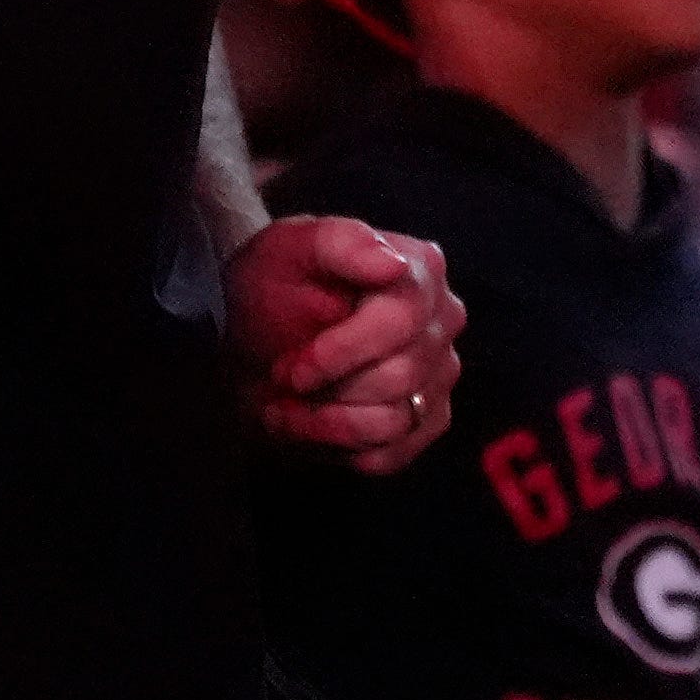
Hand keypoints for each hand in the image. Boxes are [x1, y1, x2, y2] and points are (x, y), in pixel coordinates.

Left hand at [226, 215, 465, 475]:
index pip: (401, 321)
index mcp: (421, 269)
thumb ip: (340, 244)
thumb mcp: (288, 249)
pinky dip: (336, 447)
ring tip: (285, 406)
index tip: (292, 367)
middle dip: (329, 387)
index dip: (341, 352)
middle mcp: (443, 321)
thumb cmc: (274, 284)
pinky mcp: (426, 421)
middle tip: (283, 378)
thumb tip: (394, 264)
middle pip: (400, 376)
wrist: (257, 332)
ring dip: (325, 422)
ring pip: (394, 421)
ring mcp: (440, 374)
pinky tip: (306, 424)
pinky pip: (391, 455)